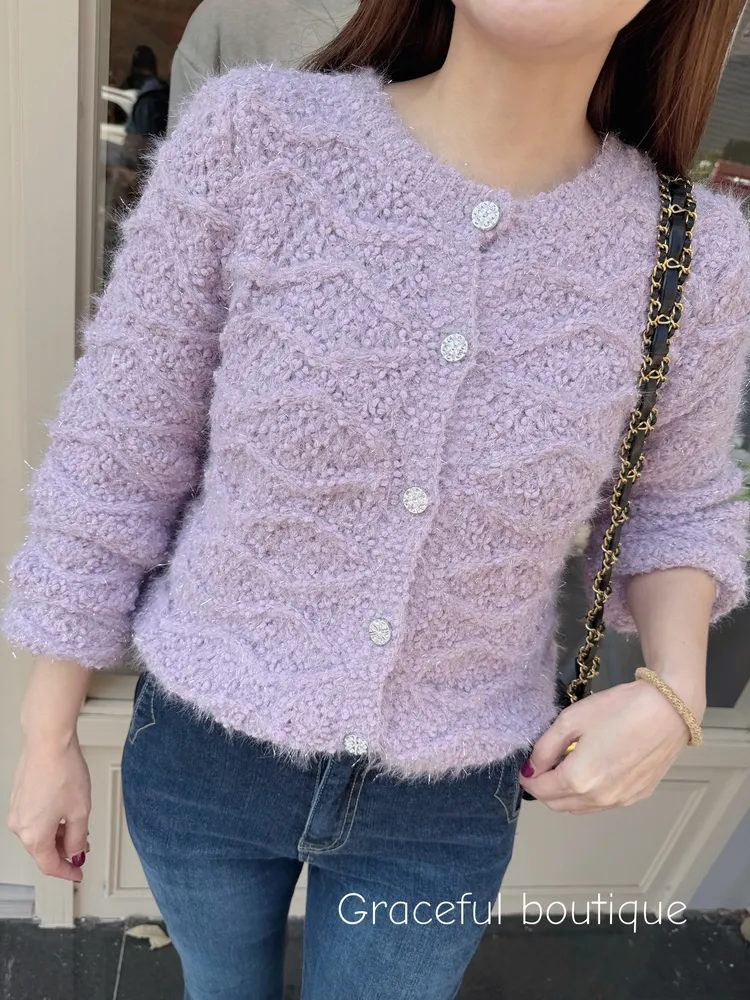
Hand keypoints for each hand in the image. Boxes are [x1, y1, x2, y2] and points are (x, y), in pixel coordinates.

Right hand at [7, 736, 91, 880]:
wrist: (48, 742)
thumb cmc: (63, 772)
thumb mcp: (80, 812)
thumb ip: (78, 839)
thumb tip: (75, 853)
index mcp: (34, 836)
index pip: (50, 865)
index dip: (67, 872)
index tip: (78, 873)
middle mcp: (20, 826)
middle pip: (43, 849)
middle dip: (65, 850)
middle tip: (83, 847)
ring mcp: (17, 811)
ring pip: (39, 833)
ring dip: (58, 835)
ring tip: (78, 826)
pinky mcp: (19, 797)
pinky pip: (35, 818)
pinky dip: (50, 821)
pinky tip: (65, 812)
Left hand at [519, 678, 701, 812]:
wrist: (668, 710)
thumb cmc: (618, 710)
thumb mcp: (571, 720)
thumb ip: (545, 747)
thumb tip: (533, 767)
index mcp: (578, 780)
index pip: (540, 791)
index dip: (528, 778)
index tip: (526, 766)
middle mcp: (598, 798)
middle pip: (557, 804)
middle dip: (544, 788)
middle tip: (544, 765)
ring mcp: (620, 801)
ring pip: (579, 809)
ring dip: (565, 795)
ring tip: (567, 767)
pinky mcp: (637, 797)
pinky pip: (602, 805)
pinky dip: (588, 796)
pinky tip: (593, 773)